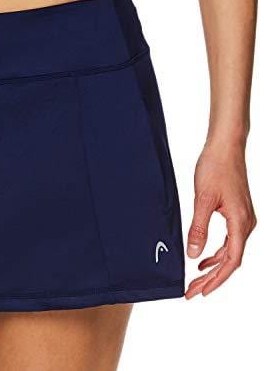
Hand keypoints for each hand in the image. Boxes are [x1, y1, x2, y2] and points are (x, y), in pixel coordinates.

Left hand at [185, 140, 256, 298]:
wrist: (225, 147)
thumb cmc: (215, 168)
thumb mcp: (202, 200)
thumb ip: (198, 229)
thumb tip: (194, 255)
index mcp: (240, 223)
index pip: (231, 261)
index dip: (215, 280)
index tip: (200, 291)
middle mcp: (246, 224)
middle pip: (231, 261)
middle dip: (212, 278)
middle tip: (192, 290)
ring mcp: (243, 219)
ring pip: (230, 252)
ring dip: (214, 267)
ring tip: (196, 278)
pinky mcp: (237, 213)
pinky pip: (229, 240)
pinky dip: (217, 252)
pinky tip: (204, 257)